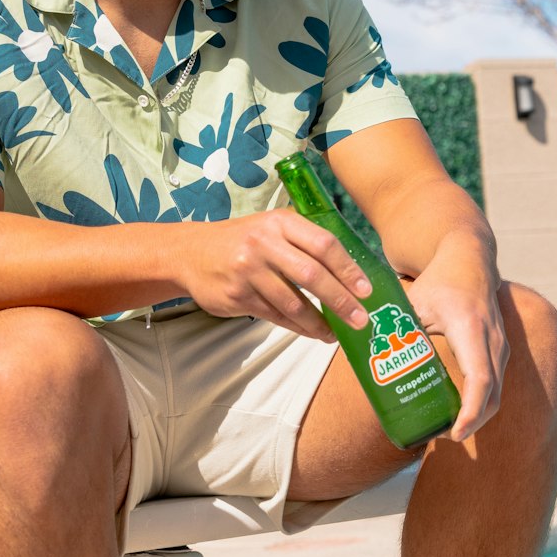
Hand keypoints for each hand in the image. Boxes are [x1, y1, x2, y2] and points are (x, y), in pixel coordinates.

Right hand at [181, 210, 371, 341]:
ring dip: (319, 322)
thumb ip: (304, 241)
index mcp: (280, 222)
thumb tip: (349, 271)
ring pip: (293, 302)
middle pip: (311, 275)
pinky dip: (298, 327)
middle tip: (360, 320)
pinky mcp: (237, 295)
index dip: (348, 269)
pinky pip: (275, 315)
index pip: (323, 244)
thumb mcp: (272, 227)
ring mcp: (248, 271)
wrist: (191, 253)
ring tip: (337, 334)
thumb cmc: (243, 240)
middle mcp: (264, 244)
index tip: (366, 290)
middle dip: (340, 300)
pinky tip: (313, 332)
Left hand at [403, 257, 508, 442]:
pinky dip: (481, 404)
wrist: (469, 259)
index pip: (479, 379)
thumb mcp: (412, 302)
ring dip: (476, 416)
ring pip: (497, 394)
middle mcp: (493, 340)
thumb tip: (354, 353)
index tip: (454, 433)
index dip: (470, 411)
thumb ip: (391, 328)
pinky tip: (457, 414)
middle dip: (471, 422)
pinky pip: (496, 385)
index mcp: (470, 329)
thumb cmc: (438, 281)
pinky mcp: (500, 351)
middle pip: (492, 395)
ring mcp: (501, 346)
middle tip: (441, 436)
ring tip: (446, 429)